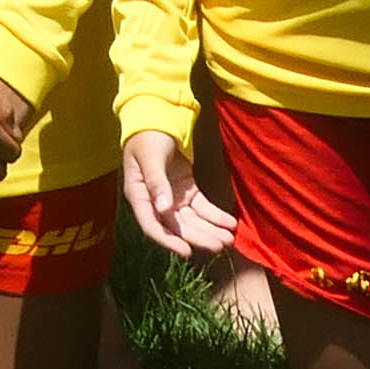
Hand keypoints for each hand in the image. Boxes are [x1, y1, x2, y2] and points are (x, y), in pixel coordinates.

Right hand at [121, 130, 233, 260]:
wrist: (156, 117)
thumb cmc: (148, 136)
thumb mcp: (150, 157)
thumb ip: (156, 182)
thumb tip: (164, 209)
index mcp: (140, 196)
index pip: (153, 226)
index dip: (169, 241)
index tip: (187, 251)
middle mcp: (156, 202)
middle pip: (178, 227)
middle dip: (200, 237)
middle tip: (221, 245)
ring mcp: (172, 197)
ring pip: (192, 220)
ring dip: (210, 230)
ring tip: (229, 239)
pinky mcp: (186, 190)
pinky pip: (202, 208)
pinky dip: (215, 216)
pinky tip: (229, 222)